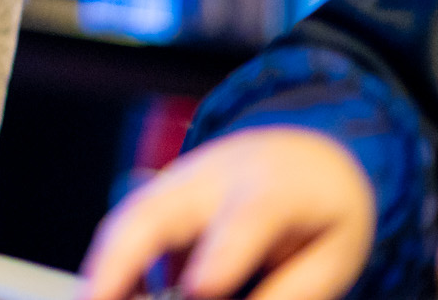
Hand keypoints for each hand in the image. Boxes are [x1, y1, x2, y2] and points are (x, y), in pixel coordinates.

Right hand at [81, 127, 374, 299]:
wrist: (299, 152)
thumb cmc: (323, 210)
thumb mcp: (335, 254)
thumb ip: (293, 290)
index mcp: (272, 189)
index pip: (243, 220)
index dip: (220, 257)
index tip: (201, 288)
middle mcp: (212, 179)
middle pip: (155, 213)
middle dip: (122, 262)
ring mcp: (173, 182)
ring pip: (125, 221)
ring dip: (102, 268)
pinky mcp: (155, 195)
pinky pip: (122, 230)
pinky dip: (108, 266)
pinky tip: (106, 293)